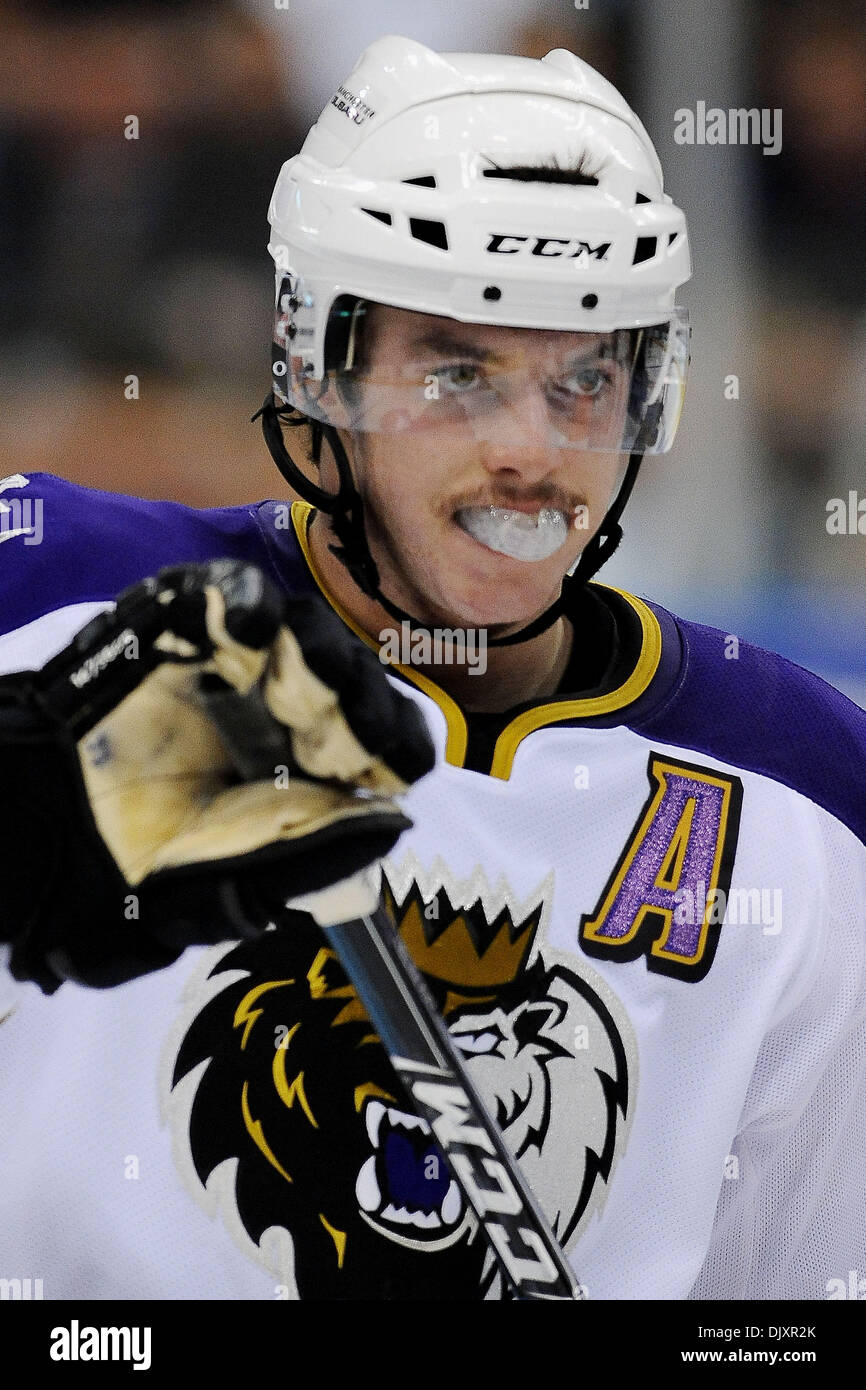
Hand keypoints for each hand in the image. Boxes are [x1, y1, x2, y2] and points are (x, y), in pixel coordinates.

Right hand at [0, 561, 433, 990]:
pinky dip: (246, 602)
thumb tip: (396, 821)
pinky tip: (248, 632)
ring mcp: (237, 665)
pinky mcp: (183, 628)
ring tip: (291, 696)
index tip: (390, 771)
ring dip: (316, 658)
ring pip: (307, 630)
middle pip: (358, 677)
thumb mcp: (240, 881)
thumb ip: (316, 852)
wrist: (50, 841)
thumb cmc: (144, 871)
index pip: (387, 736)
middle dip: (360, 707)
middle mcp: (286, 711)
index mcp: (313, 769)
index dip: (397, 745)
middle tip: (332, 745)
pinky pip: (227, 592)